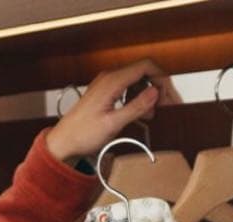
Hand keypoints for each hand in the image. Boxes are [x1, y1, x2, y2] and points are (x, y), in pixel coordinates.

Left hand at [44, 58, 181, 163]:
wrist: (62, 142)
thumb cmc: (82, 135)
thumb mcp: (113, 124)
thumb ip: (136, 107)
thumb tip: (156, 92)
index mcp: (112, 81)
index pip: (146, 66)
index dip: (162, 79)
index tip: (170, 95)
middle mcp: (109, 78)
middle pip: (143, 72)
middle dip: (158, 87)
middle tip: (167, 105)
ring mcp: (106, 84)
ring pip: (136, 81)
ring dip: (147, 94)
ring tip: (153, 113)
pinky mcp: (104, 93)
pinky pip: (126, 89)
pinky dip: (136, 99)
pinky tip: (140, 114)